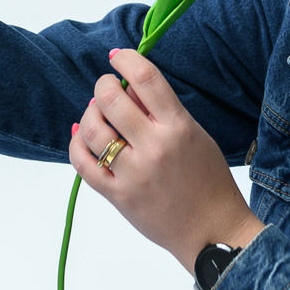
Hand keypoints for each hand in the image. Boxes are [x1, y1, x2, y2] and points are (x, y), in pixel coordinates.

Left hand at [70, 48, 265, 271]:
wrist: (212, 232)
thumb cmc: (208, 181)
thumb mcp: (195, 136)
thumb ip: (162, 111)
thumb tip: (128, 86)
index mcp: (178, 127)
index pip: (145, 78)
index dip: (125, 59)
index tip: (117, 56)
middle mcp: (154, 148)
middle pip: (111, 99)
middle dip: (103, 85)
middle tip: (106, 87)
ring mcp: (133, 174)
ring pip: (92, 129)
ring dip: (89, 112)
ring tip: (96, 112)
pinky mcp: (117, 196)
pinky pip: (83, 164)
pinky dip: (77, 144)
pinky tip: (81, 136)